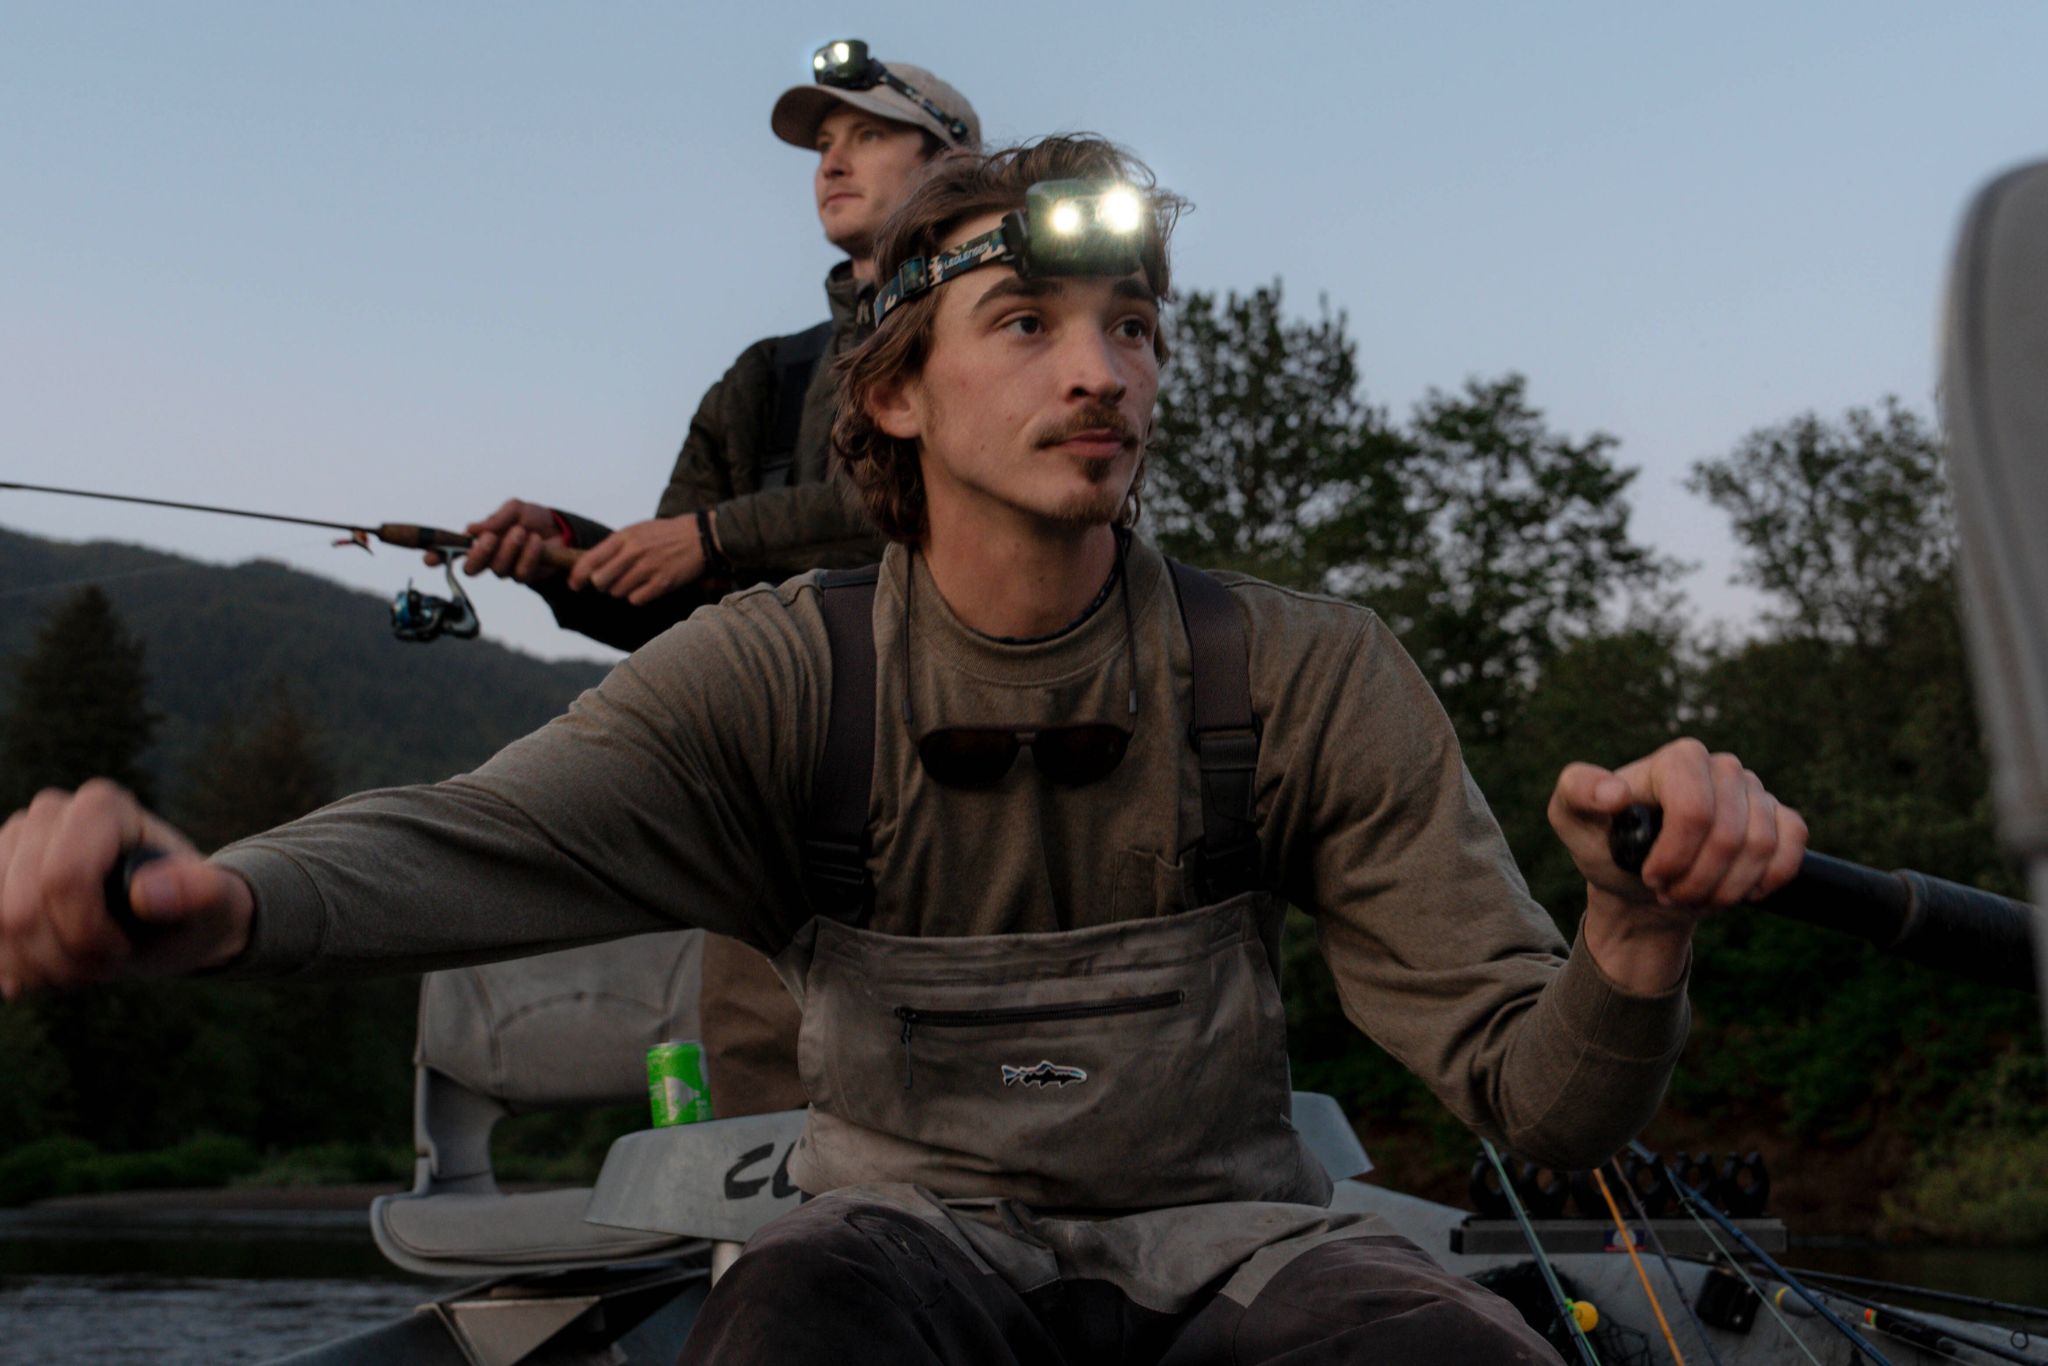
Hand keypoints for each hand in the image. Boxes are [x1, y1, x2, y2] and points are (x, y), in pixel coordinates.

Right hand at [0, 780, 253, 996]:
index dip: (85, 933)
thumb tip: (148, 894)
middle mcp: (49, 813)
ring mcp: (12, 842)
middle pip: (21, 909)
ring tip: (76, 970)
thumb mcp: (212, 905)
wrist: (164, 923)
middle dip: (61, 958)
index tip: (121, 950)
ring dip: (34, 966)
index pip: (63, 880)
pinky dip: (8, 964)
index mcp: (103, 807)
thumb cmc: (190, 909)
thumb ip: (198, 893)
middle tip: (100, 968)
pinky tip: (38, 976)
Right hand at [422, 500, 565, 583]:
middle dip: (479, 555)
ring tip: (521, 532)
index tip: (429, 558)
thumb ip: (495, 519)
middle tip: (491, 538)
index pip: (452, 550)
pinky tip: (536, 541)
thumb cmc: (531, 518)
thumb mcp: (514, 509)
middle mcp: (488, 558)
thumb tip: (471, 530)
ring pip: (497, 569)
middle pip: (471, 569)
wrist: (560, 528)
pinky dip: (528, 555)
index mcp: (478, 541)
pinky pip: (521, 572)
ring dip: (509, 549)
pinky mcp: (524, 576)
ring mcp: (505, 569)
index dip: (438, 556)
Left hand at [567, 514, 713, 604]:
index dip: (577, 576)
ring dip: (621, 591)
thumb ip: (615, 546)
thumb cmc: (665, 534)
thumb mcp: (638, 531)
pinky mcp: (662, 583)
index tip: (573, 584)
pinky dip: (637, 597)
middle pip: (600, 581)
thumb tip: (591, 567)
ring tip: (634, 580)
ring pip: (617, 592)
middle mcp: (634, 552)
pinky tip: (646, 587)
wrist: (700, 537)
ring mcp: (648, 568)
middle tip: (610, 582)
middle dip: (602, 585)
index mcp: (625, 536)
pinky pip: (636, 599)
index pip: (590, 560)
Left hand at [1548, 738, 1806, 992]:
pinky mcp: (1781, 819)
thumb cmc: (1606, 844)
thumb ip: (1578, 793)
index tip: (1651, 876)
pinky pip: (1792, 846)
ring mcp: (1755, 793)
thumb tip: (1616, 793)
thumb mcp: (1571, 818)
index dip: (1676, 854)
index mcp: (1679, 759)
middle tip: (1668, 893)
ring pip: (1762, 846)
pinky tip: (1737, 891)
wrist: (1641, 882)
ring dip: (1726, 888)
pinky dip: (1765, 880)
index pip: (1695, 809)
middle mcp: (1721, 768)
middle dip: (1697, 880)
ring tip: (1691, 895)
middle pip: (1730, 835)